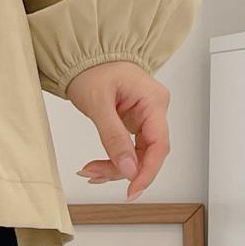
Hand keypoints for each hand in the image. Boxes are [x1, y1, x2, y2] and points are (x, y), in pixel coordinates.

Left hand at [65, 61, 170, 199]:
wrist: (85, 55)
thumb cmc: (92, 68)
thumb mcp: (98, 103)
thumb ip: (113, 137)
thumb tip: (129, 170)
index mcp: (153, 100)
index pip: (159, 144)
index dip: (148, 171)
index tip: (133, 191)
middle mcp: (154, 110)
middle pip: (149, 153)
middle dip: (123, 170)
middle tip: (94, 175)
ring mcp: (146, 117)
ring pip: (138, 155)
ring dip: (115, 168)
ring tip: (89, 171)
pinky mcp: (134, 123)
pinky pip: (129, 148)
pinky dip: (113, 160)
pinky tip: (97, 168)